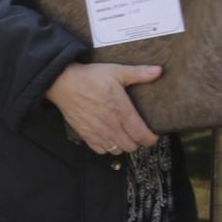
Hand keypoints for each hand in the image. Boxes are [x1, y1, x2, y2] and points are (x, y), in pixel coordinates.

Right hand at [45, 62, 160, 154]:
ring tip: (124, 136)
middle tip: (138, 133)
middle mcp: (111, 125)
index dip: (151, 138)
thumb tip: (158, 71)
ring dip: (123, 145)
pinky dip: (107, 147)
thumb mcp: (116, 71)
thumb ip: (139, 73)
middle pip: (131, 146)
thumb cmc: (89, 77)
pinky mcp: (86, 135)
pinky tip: (108, 137)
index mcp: (121, 110)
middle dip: (138, 141)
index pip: (141, 134)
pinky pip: (101, 151)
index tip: (153, 136)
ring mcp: (98, 132)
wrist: (63, 83)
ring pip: (117, 150)